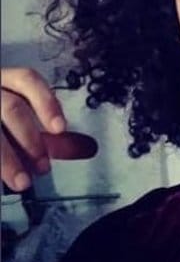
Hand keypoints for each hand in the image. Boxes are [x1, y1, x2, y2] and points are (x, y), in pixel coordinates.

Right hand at [1, 68, 97, 191]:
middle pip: (10, 107)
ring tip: (22, 182)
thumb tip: (88, 148)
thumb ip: (51, 136)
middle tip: (43, 167)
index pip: (27, 79)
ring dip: (6, 159)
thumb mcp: (21, 123)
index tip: (60, 128)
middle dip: (30, 138)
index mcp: (3, 80)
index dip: (46, 102)